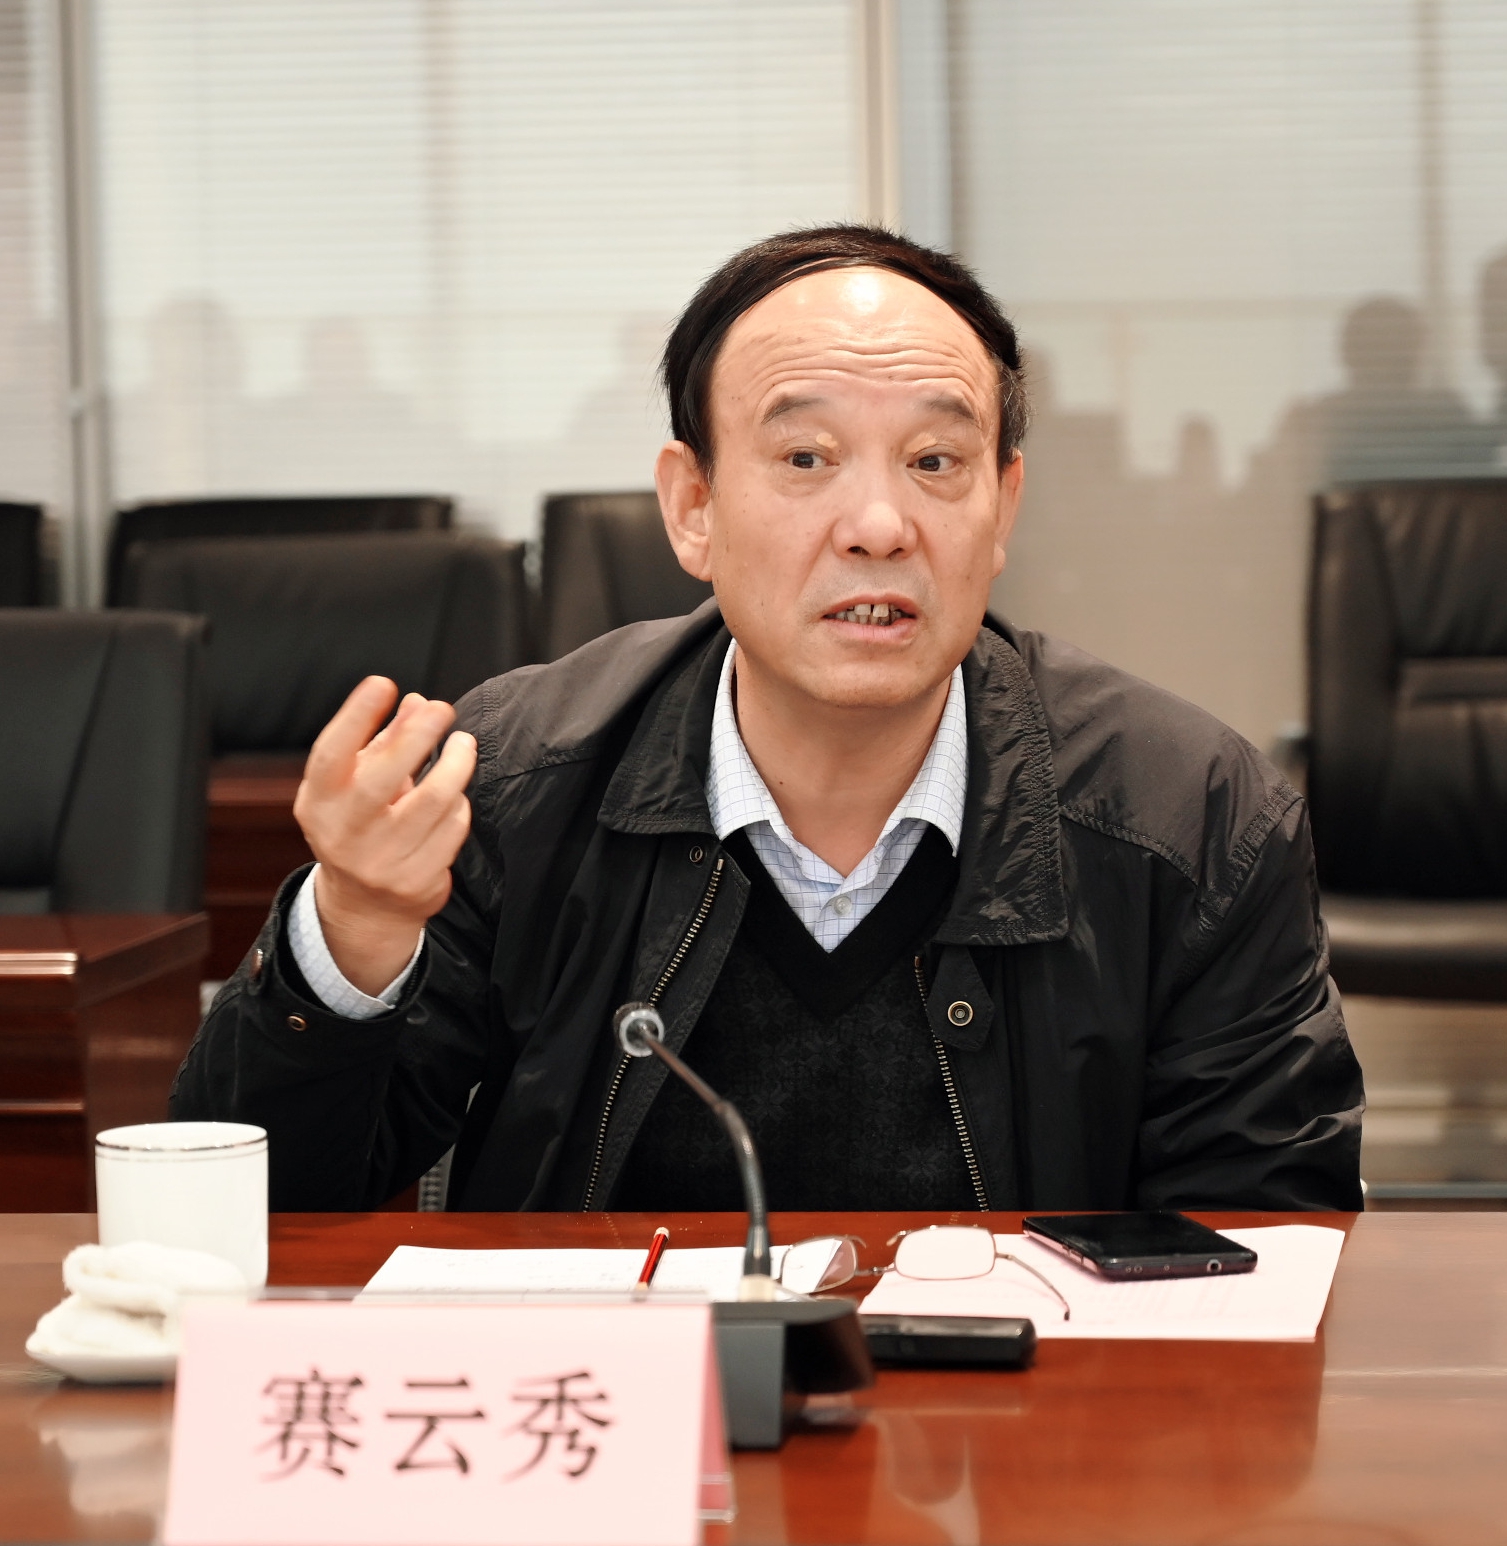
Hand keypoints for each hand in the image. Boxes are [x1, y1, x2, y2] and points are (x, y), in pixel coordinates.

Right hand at [292, 677, 476, 996]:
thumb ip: (383, 741)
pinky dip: (460, 804)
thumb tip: (418, 702)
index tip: (383, 684)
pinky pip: (453, 828)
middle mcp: (344, 834)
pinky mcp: (416, 881)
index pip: (331, 754)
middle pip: (386, 775)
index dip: (356, 716)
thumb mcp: (355, 784)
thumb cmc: (360, 825)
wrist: (364, 906)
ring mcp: (381, 862)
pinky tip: (455, 796)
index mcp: (319, 803)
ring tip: (463, 744)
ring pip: (435, 800)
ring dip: (456, 763)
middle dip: (419, 734)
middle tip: (442, 709)